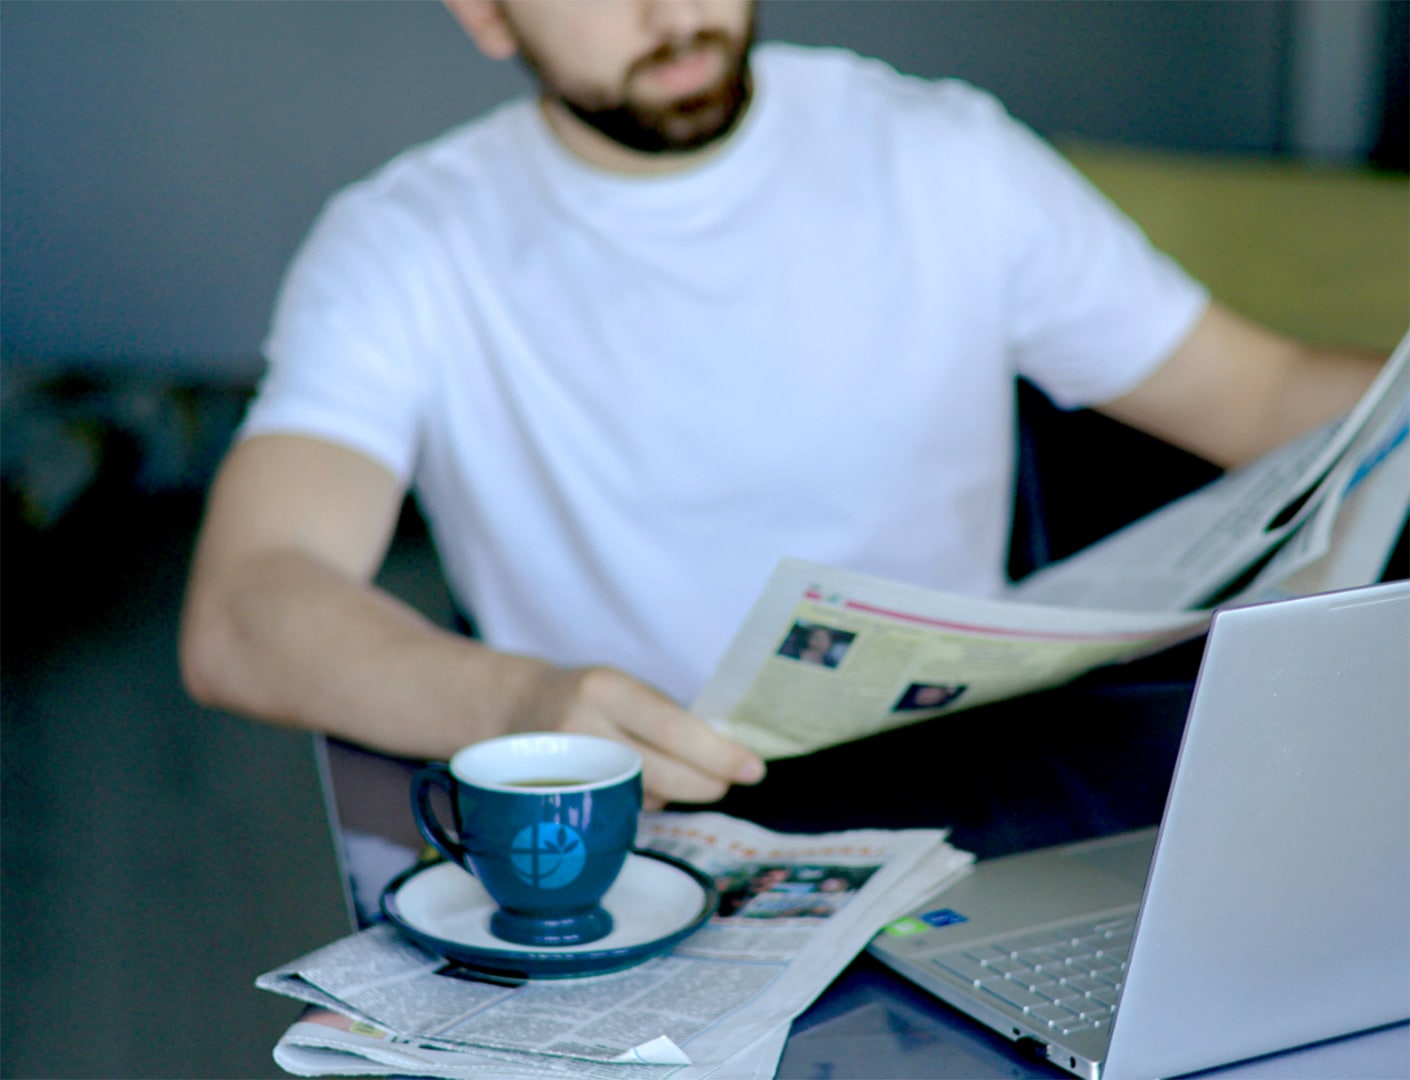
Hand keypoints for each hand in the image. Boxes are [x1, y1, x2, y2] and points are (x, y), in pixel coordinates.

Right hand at [521, 666, 765, 808]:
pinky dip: (641, 802)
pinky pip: (617, 809)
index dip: (717, 754)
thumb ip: (663, 717)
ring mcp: (564, 769)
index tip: (753, 769)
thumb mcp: (620, 686)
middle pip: (661, 771)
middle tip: (728, 783)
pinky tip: (637, 785)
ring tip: (679, 775)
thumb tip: (724, 757)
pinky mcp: (554, 800)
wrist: (509, 709)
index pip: (672, 728)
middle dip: (706, 783)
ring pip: (642, 796)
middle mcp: (580, 728)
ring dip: (674, 793)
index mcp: (605, 689)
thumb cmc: (584, 696)